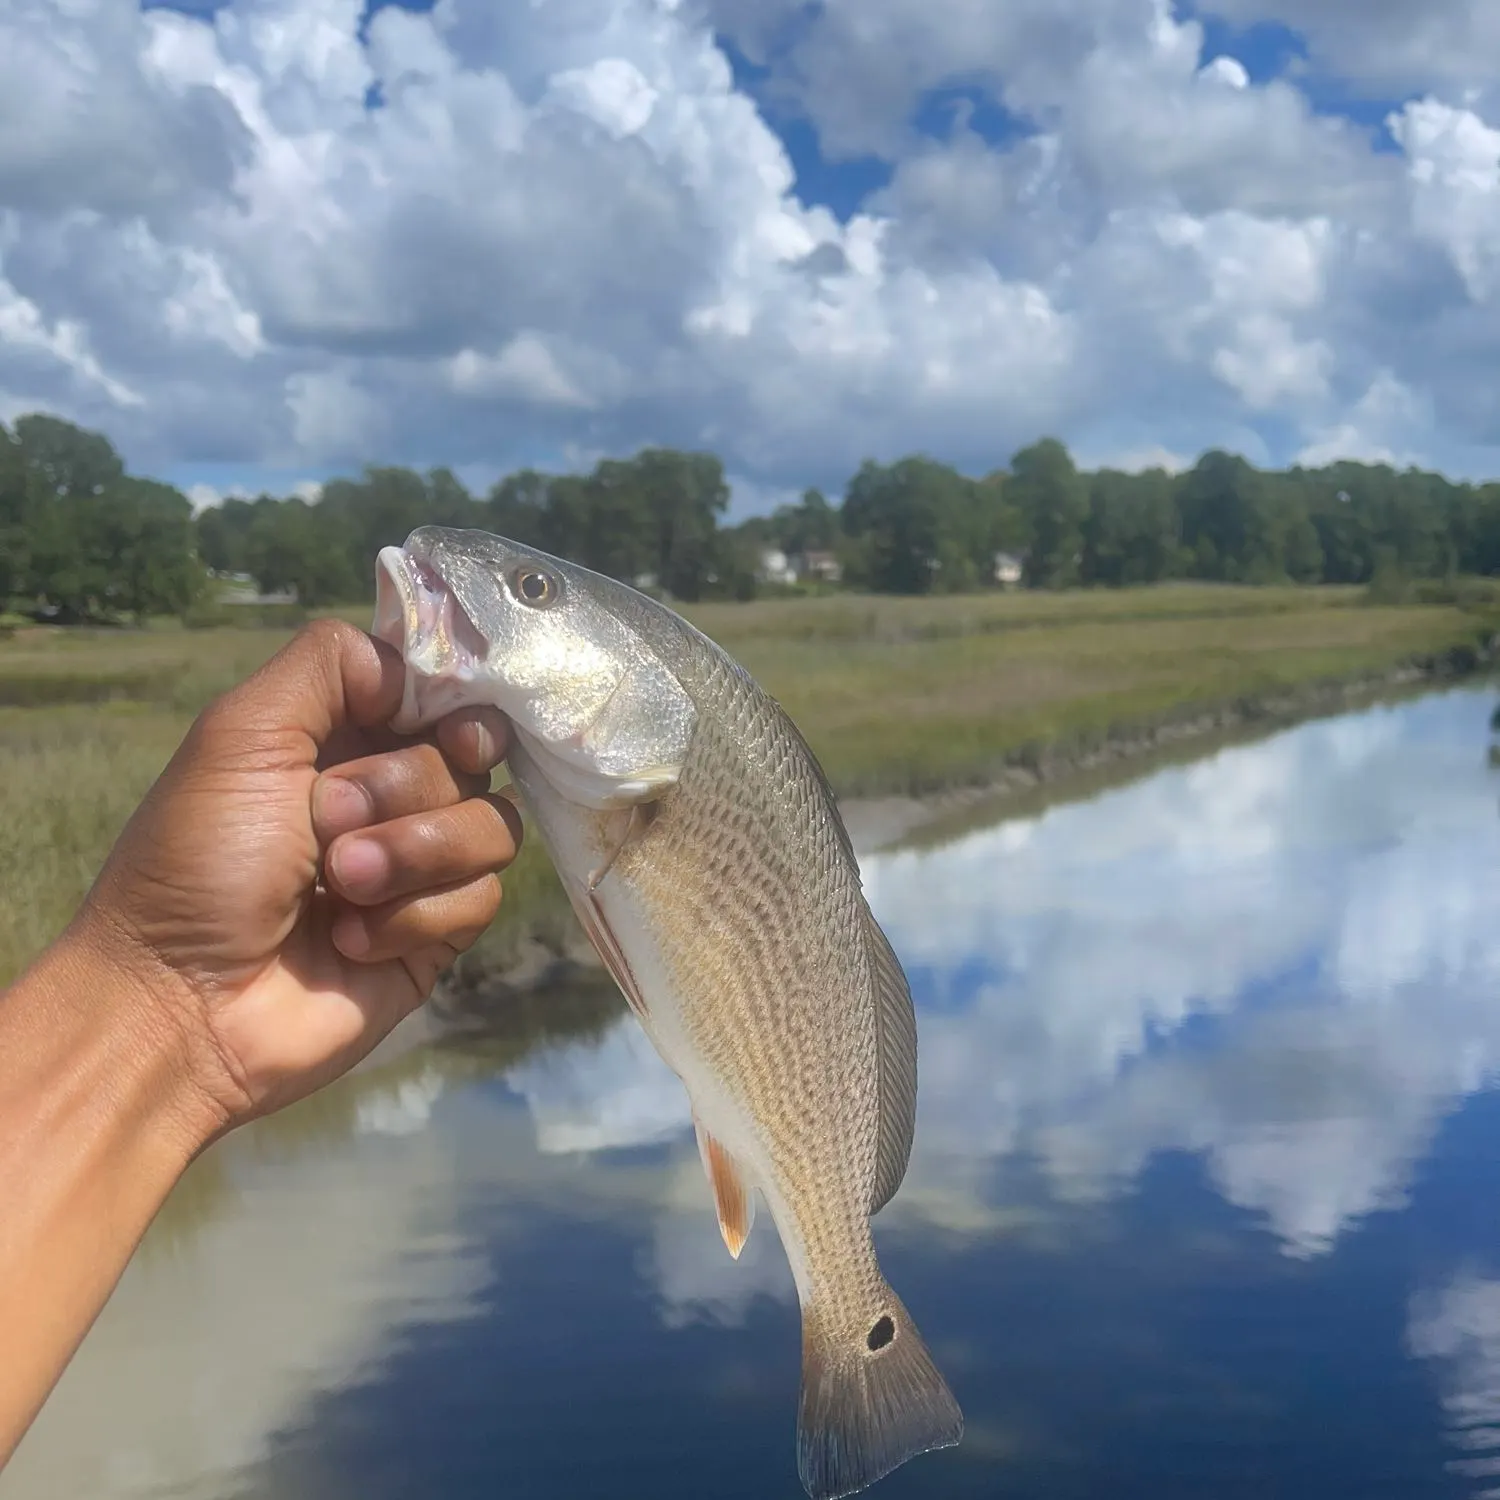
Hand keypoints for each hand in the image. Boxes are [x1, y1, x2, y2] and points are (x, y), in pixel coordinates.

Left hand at [72, 618, 520, 1135]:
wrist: (184, 1004)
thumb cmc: (198, 861)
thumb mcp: (243, 734)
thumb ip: (331, 664)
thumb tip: (414, 667)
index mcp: (342, 737)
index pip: (443, 693)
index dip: (457, 706)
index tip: (449, 728)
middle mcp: (388, 793)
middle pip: (473, 757)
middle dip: (402, 791)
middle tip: (327, 825)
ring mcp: (418, 866)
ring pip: (493, 826)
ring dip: (412, 855)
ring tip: (338, 888)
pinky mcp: (436, 934)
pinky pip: (479, 898)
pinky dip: (412, 917)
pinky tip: (348, 940)